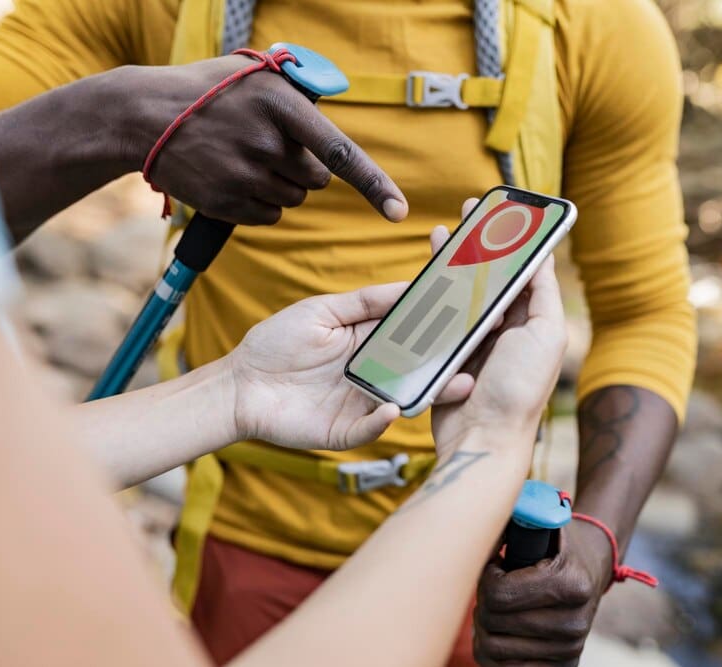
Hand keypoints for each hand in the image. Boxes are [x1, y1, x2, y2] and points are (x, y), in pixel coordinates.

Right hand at [120, 55, 407, 224]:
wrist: (143, 117)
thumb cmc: (208, 92)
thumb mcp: (253, 75)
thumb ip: (296, 88)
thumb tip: (330, 100)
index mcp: (280, 105)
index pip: (339, 151)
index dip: (374, 183)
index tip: (399, 210)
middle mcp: (266, 143)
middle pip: (318, 179)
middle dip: (305, 168)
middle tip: (271, 147)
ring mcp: (245, 176)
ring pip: (294, 198)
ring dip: (281, 184)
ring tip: (245, 158)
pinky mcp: (228, 202)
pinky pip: (270, 215)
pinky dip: (261, 203)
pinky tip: (234, 177)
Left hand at [224, 281, 470, 450]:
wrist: (239, 384)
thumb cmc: (277, 341)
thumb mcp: (323, 310)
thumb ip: (367, 301)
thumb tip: (410, 287)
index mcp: (373, 342)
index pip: (417, 334)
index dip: (444, 326)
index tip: (473, 313)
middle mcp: (376, 374)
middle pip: (421, 368)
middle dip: (451, 361)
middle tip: (481, 351)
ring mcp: (363, 404)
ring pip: (406, 400)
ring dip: (432, 393)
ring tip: (457, 383)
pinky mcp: (345, 431)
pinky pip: (370, 428)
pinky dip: (383, 420)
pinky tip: (394, 408)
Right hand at [429, 198, 567, 460]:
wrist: (483, 438)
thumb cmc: (519, 389)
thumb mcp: (544, 334)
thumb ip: (542, 293)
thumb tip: (543, 254)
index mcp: (531, 322)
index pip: (521, 271)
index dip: (511, 239)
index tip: (501, 210)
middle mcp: (504, 330)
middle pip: (487, 277)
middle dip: (477, 243)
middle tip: (468, 211)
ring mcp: (474, 342)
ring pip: (460, 293)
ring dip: (451, 263)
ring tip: (440, 234)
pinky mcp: (447, 356)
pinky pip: (438, 320)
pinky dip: (431, 296)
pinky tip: (423, 275)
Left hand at [474, 524, 611, 665]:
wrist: (592, 570)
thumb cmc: (558, 544)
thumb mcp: (544, 523)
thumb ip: (518, 518)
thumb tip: (483, 527)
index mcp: (571, 583)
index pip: (499, 593)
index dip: (486, 577)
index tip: (494, 564)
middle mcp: (574, 622)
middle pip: (493, 621)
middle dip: (482, 600)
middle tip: (490, 587)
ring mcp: (570, 648)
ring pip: (494, 649)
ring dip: (483, 627)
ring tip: (493, 608)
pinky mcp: (563, 666)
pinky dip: (491, 652)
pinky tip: (497, 630)